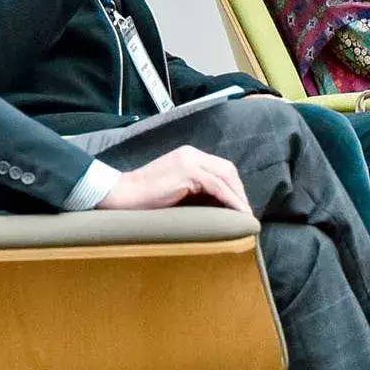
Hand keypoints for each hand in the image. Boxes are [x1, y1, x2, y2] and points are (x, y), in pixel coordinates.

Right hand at [97, 146, 249, 213]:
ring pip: (225, 176)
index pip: (220, 167)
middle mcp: (191, 153)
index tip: (240, 204)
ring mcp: (189, 161)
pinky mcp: (187, 172)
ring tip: (245, 215)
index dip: (233, 186)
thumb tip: (215, 204)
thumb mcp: (173, 186)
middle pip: (227, 169)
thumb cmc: (144, 198)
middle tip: (246, 212)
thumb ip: (192, 187)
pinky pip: (217, 186)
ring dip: (238, 197)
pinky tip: (237, 212)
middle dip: (239, 191)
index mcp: (188, 155)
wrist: (122, 194)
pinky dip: (230, 199)